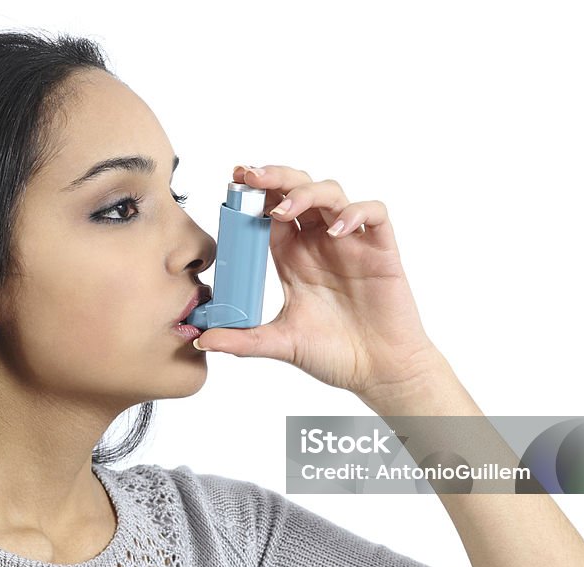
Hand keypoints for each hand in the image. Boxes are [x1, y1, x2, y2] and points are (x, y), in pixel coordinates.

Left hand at [194, 163, 445, 404]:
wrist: (379, 372)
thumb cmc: (335, 355)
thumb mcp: (281, 344)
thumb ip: (243, 341)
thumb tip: (202, 340)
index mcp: (293, 257)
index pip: (270, 212)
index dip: (254, 194)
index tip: (232, 183)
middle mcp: (319, 243)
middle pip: (298, 189)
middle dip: (275, 178)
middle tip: (250, 177)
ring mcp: (351, 244)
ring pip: (331, 193)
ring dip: (307, 193)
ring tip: (286, 211)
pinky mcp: (381, 250)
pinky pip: (374, 213)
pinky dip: (356, 213)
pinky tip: (337, 231)